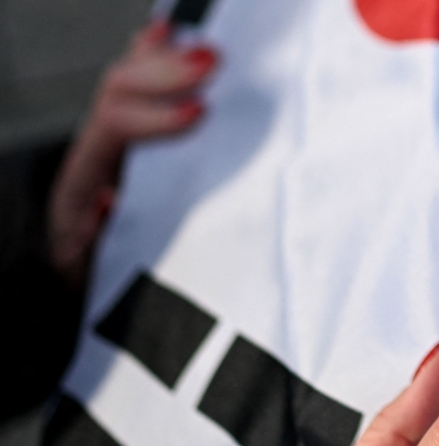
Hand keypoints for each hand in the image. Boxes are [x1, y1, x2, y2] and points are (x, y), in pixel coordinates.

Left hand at [47, 20, 217, 283]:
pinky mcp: (126, 137)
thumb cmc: (94, 274)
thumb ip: (97, 242)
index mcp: (84, 180)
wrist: (79, 273)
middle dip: (165, 72)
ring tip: (208, 50)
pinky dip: (149, 56)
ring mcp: (108, 140)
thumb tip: (109, 204)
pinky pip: (132, 87)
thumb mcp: (91, 272)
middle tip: (213, 62)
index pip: (115, 130)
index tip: (200, 113)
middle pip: (119, 91)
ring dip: (166, 60)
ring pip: (127, 83)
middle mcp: (93, 150)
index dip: (156, 118)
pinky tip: (167, 32)